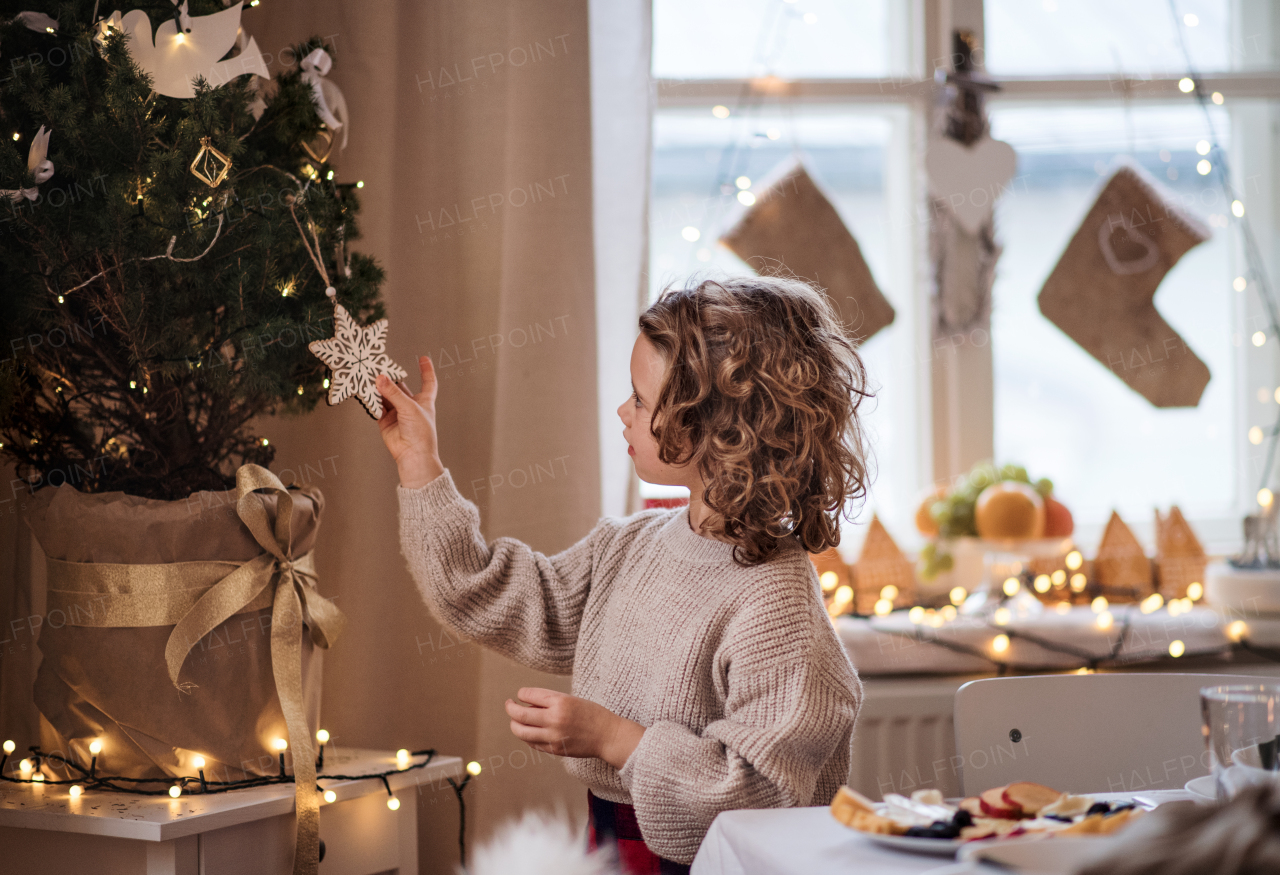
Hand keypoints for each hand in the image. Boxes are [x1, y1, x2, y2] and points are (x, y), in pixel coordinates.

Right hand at [376, 356, 443, 488]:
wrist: (413, 455)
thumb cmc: (421, 434)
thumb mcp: (410, 408)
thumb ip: (394, 393)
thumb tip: (380, 379)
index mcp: (424, 401)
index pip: (428, 382)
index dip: (426, 370)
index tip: (423, 358)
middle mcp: (410, 406)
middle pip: (400, 387)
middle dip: (390, 378)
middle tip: (379, 367)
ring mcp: (397, 413)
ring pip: (386, 396)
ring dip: (378, 388)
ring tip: (369, 377)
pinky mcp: (385, 421)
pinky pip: (377, 407)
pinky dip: (371, 401)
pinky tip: (366, 392)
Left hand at [505, 687, 644, 770]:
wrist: (608, 736)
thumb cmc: (592, 714)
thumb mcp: (571, 700)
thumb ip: (549, 701)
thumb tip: (526, 704)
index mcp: (560, 702)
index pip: (528, 695)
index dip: (521, 694)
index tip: (521, 694)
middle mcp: (554, 719)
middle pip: (520, 714)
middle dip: (511, 708)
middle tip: (509, 704)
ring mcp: (553, 736)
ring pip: (522, 732)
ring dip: (514, 724)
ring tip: (515, 720)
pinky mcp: (554, 749)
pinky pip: (532, 743)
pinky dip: (526, 736)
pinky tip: (529, 731)